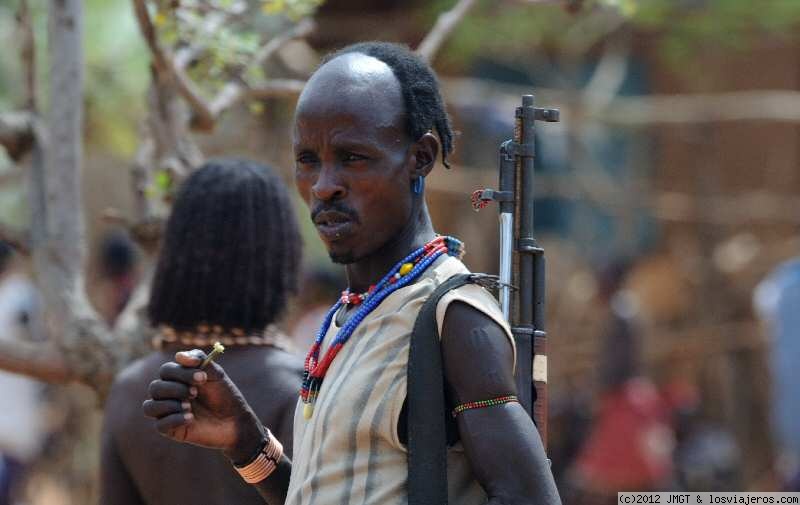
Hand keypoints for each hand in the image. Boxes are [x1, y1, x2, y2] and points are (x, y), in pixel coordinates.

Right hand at [142, 350, 264, 461]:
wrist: (235, 420)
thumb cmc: (225, 395)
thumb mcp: (216, 374)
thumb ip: (200, 360)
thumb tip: (179, 356)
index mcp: (177, 379)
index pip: (166, 371)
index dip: (181, 373)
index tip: (202, 378)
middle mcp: (169, 394)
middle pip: (155, 388)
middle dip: (176, 389)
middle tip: (195, 393)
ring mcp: (168, 412)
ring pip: (149, 407)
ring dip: (169, 404)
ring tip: (190, 407)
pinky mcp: (171, 430)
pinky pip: (159, 425)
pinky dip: (174, 419)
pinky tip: (191, 419)